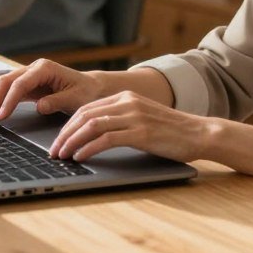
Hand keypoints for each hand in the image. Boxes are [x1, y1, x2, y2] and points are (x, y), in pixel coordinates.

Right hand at [0, 59, 110, 124]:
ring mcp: (29, 75)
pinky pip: (8, 91)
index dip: (8, 100)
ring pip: (3, 84)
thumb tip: (39, 106)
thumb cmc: (86, 92)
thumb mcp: (75, 99)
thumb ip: (57, 101)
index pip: (20, 83)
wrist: (92, 88)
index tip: (1, 116)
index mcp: (45, 68)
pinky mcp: (27, 85)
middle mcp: (33, 68)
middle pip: (6, 81)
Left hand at [50, 91, 214, 162]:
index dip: (68, 125)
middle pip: (84, 115)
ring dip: (72, 141)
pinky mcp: (141, 132)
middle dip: (64, 134)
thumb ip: (121, 120)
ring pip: (92, 126)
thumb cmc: (170, 131)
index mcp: (125, 96)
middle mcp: (127, 102)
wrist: (199, 133)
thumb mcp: (142, 118)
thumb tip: (93, 134)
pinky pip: (107, 138)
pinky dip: (89, 148)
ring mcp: (134, 116)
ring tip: (62, 156)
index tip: (57, 141)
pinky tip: (81, 156)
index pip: (87, 108)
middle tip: (53, 151)